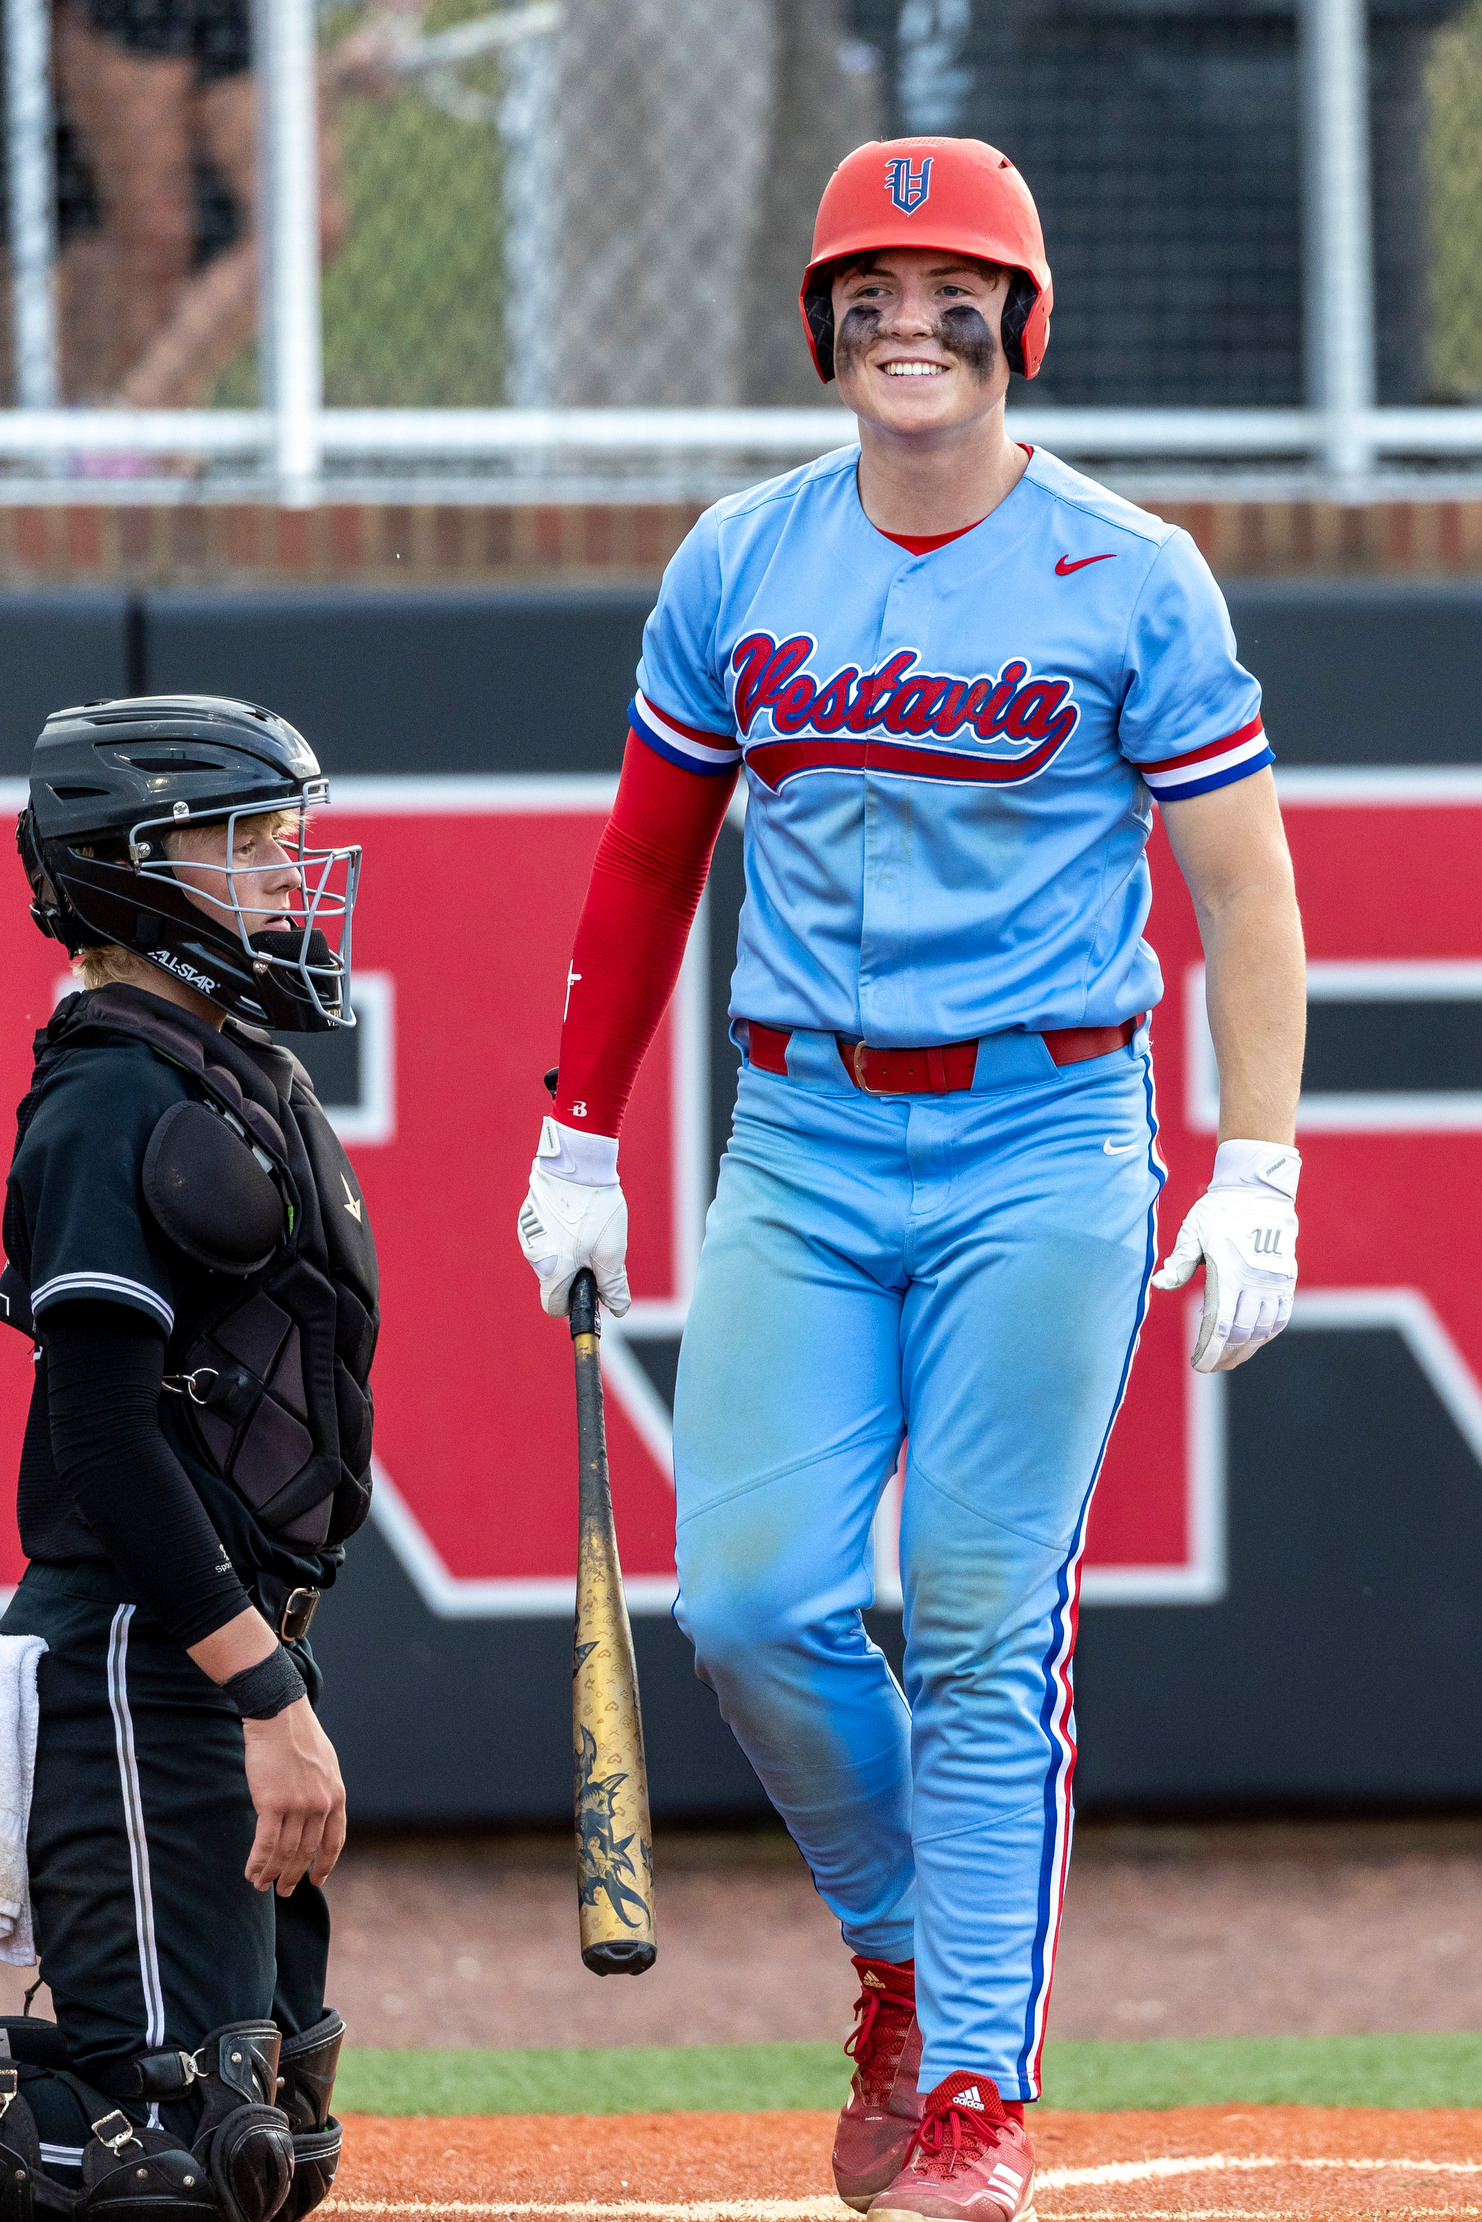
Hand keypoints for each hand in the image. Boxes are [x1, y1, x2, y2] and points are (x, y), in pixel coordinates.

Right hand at [241, 1696, 346, 1895]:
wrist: (279, 1715)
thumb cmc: (298, 1736)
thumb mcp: (325, 1764)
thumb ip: (324, 1790)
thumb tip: (318, 1812)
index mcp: (336, 1795)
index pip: (334, 1841)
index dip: (325, 1864)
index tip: (316, 1881)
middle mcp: (320, 1805)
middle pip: (307, 1851)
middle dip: (295, 1876)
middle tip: (284, 1891)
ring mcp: (298, 1805)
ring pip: (285, 1852)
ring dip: (272, 1873)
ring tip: (262, 1886)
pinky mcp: (272, 1803)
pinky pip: (265, 1844)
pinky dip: (258, 1863)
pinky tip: (251, 1873)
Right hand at [517, 1116, 630, 1318]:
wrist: (575, 1164)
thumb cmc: (594, 1209)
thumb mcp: (611, 1251)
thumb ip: (613, 1285)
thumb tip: (618, 1308)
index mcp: (552, 1270)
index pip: (554, 1306)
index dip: (573, 1303)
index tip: (590, 1289)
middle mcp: (533, 1256)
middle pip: (555, 1278)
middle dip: (575, 1272)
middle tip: (597, 1249)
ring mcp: (527, 1234)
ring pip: (551, 1255)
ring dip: (568, 1250)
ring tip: (587, 1224)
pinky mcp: (528, 1216)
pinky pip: (545, 1235)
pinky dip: (559, 1232)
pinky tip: (574, 1212)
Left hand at [1152, 1140, 1299, 1372]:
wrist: (1259, 1191)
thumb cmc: (1219, 1210)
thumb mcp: (1193, 1231)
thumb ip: (1179, 1262)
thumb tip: (1159, 1284)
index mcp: (1229, 1272)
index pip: (1220, 1325)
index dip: (1209, 1350)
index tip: (1199, 1365)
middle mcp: (1255, 1281)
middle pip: (1242, 1333)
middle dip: (1225, 1355)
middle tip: (1211, 1367)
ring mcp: (1274, 1281)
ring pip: (1263, 1328)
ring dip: (1247, 1349)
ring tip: (1231, 1360)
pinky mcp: (1286, 1278)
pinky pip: (1281, 1315)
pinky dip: (1268, 1333)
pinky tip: (1255, 1341)